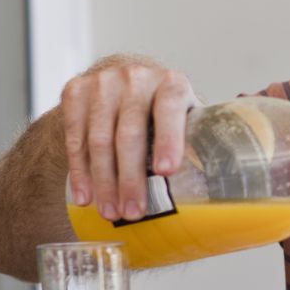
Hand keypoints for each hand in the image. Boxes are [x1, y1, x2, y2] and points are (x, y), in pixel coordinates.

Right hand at [59, 57, 197, 220]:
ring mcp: (102, 82)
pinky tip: (85, 196)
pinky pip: (75, 138)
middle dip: (130, 178)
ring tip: (110, 212)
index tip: (166, 172)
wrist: (121, 79)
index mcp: (171, 83)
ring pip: (99, 139)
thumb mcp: (184, 114)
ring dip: (104, 181)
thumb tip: (214, 184)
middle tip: (133, 212)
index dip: (168, 140)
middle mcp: (136, 77)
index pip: (170, 108)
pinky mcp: (75, 91)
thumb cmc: (161, 108)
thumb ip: (196, 138)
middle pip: (130, 132)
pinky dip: (80, 172)